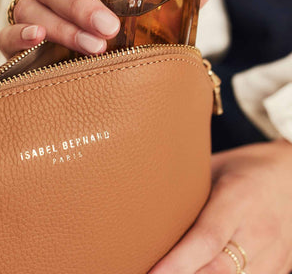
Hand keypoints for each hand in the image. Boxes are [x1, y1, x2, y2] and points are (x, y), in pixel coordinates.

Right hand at [0, 0, 226, 57]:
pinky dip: (19, 37)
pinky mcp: (18, 45)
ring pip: (30, 6)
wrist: (98, 82)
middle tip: (108, 27)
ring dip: (61, 24)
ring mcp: (34, 17)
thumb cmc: (125, 44)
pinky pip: (6, 34)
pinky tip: (38, 42)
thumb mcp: (155, 21)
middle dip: (78, 1)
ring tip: (93, 47)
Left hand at [148, 140, 291, 273]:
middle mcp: (259, 230)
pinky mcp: (282, 267)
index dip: (178, 262)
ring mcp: (275, 254)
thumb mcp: (216, 168)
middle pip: (219, 270)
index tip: (153, 271)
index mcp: (239, 199)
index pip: (206, 238)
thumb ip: (190, 189)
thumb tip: (155, 206)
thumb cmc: (246, 168)